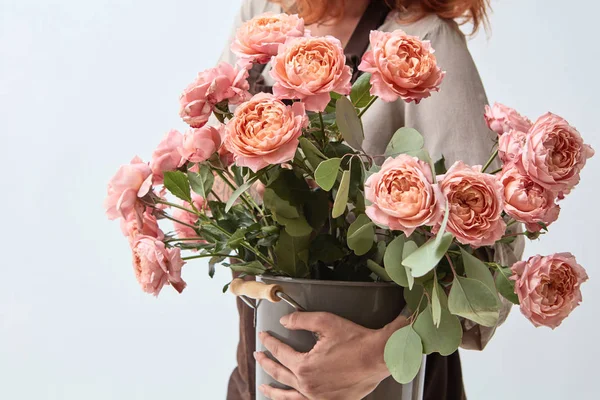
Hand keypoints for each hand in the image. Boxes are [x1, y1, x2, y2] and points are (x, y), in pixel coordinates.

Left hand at [255, 312, 408, 399]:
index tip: (264, 336)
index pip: (280, 353)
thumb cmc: (356, 340)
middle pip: (280, 373)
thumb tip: (284, 321)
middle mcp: (308, 385)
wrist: (378, 357)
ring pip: (288, 396)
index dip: (269, 342)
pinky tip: (290, 398)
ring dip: (274, 390)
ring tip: (264, 387)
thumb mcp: (325, 322)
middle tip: (258, 356)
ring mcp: (318, 397)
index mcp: (305, 366)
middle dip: (266, 363)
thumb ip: (300, 320)